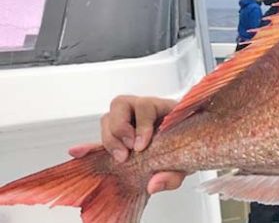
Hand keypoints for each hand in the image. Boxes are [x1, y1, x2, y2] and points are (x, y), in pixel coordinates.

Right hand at [68, 95, 186, 194]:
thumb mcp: (187, 161)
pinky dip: (89, 145)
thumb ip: (175, 173)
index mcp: (164, 108)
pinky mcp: (118, 136)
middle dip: (120, 129)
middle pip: (120, 104)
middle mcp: (143, 110)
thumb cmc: (190, 146)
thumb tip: (154, 184)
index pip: (146, 105)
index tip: (142, 145)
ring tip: (121, 157)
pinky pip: (100, 136)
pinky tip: (78, 152)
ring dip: (109, 138)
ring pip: (108, 117)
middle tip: (128, 152)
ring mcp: (129, 120)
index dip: (141, 124)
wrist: (190, 146)